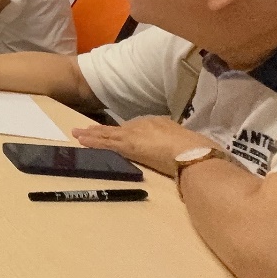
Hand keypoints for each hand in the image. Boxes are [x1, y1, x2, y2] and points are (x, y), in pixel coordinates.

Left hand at [72, 117, 216, 176]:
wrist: (194, 154)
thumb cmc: (198, 151)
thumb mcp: (189, 144)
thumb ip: (181, 146)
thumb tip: (185, 153)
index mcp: (159, 123)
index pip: (135, 128)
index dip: (123, 131)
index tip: (114, 132)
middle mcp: (144, 125)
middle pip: (119, 129)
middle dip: (103, 130)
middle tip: (86, 129)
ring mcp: (135, 134)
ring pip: (109, 134)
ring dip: (92, 134)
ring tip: (78, 133)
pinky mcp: (127, 145)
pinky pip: (106, 143)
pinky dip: (93, 141)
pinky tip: (81, 140)